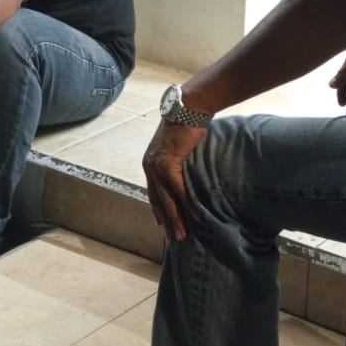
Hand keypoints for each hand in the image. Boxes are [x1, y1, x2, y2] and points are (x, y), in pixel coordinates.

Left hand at [142, 120, 206, 239]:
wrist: (187, 109)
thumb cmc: (185, 123)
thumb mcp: (176, 145)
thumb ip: (177, 158)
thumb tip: (186, 167)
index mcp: (150, 161)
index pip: (153, 191)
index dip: (158, 208)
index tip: (161, 222)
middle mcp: (150, 166)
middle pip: (158, 199)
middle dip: (166, 219)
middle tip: (173, 236)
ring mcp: (158, 167)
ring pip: (168, 200)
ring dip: (176, 219)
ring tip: (182, 234)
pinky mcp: (169, 165)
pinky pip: (180, 191)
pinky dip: (188, 206)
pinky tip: (195, 217)